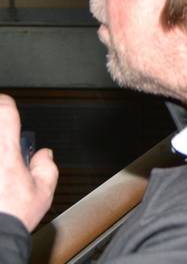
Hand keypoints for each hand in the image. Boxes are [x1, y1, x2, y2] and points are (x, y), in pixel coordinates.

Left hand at [0, 95, 57, 231]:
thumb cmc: (12, 217)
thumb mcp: (43, 193)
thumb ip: (47, 167)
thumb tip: (43, 156)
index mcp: (6, 152)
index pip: (5, 111)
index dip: (5, 104)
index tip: (6, 106)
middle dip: (1, 131)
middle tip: (5, 139)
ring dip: (0, 149)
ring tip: (5, 166)